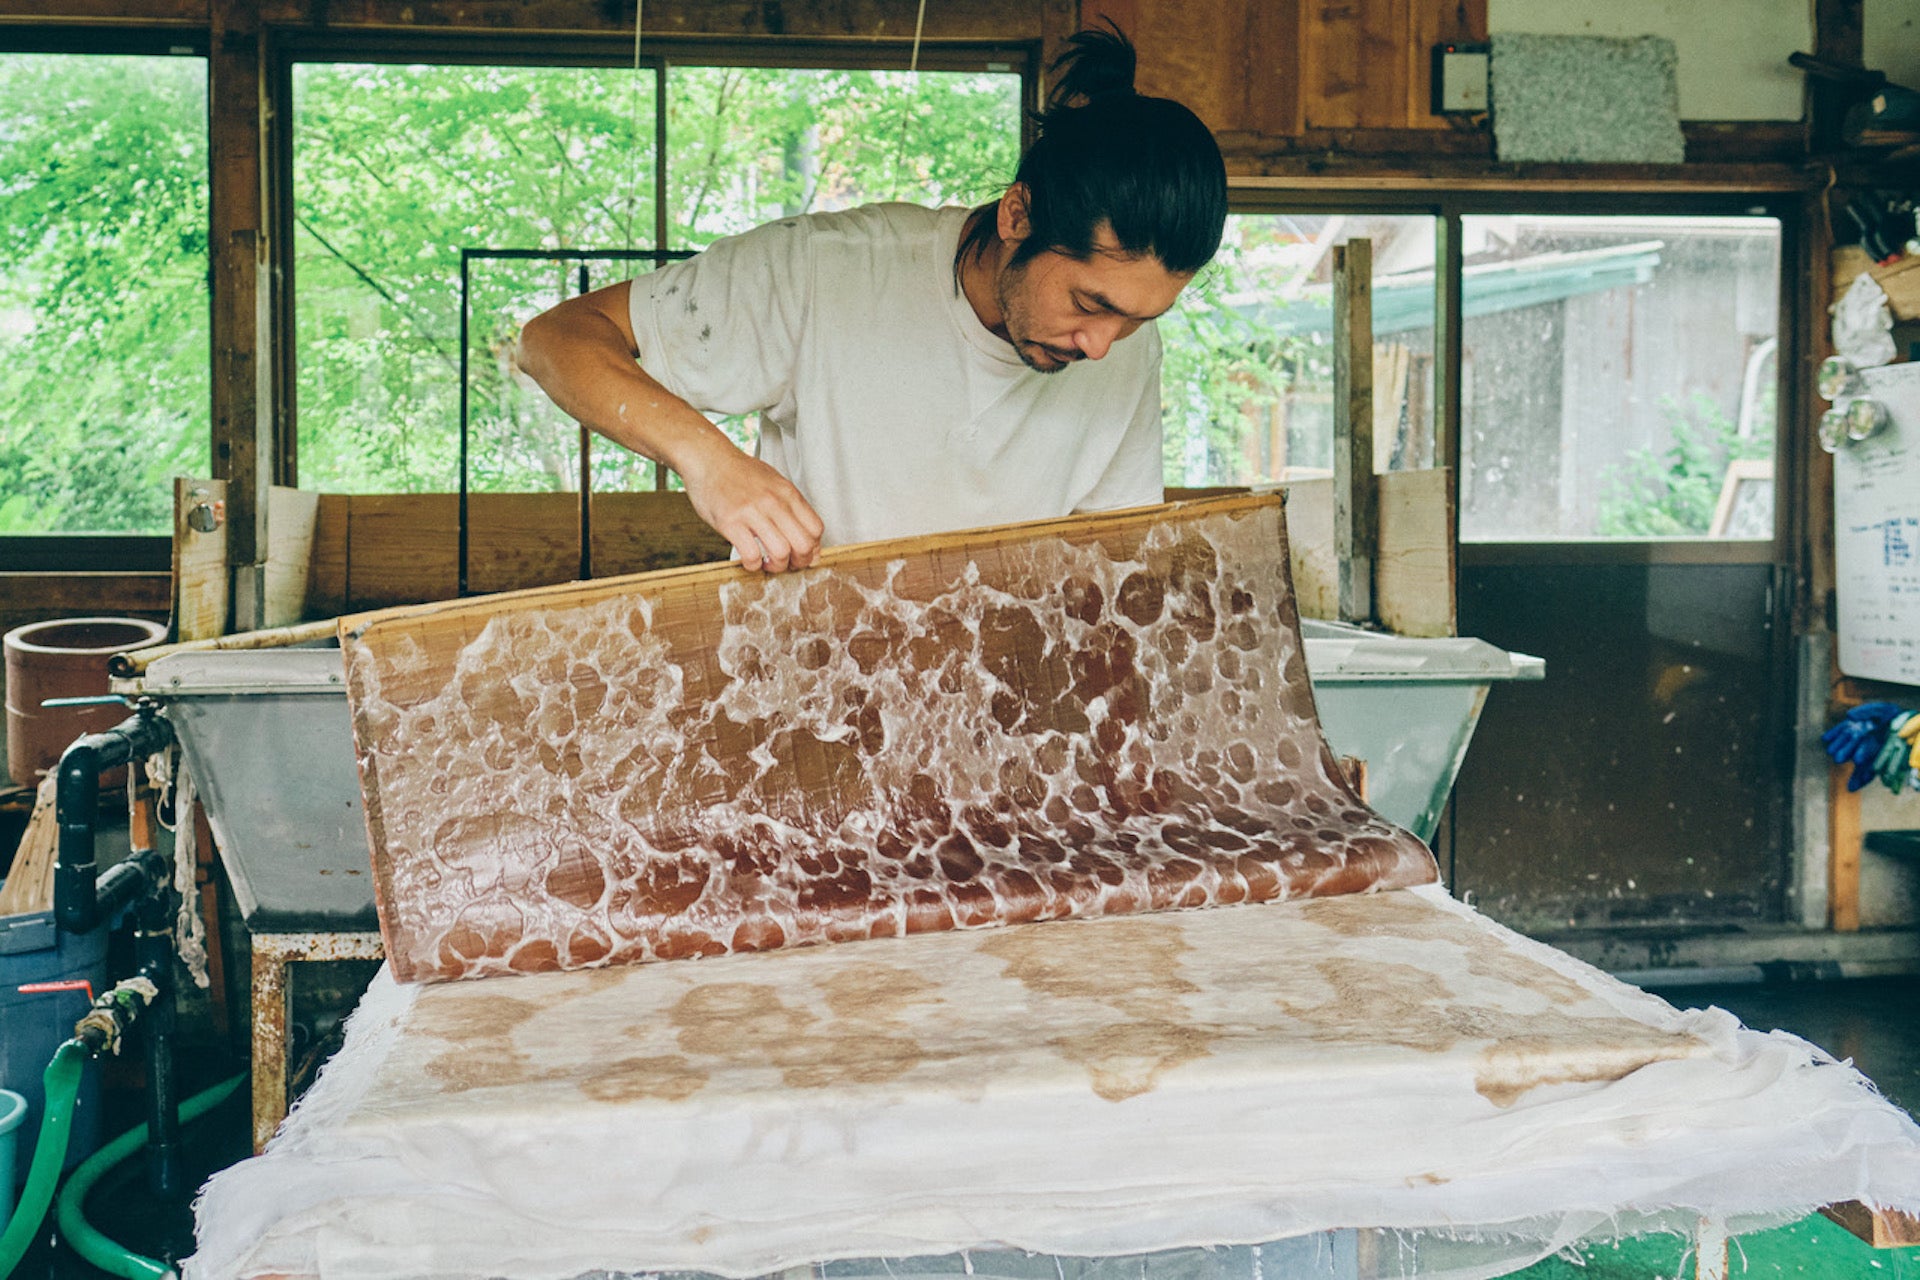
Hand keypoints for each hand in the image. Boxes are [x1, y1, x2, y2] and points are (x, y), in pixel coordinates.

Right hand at [677, 440, 824, 572]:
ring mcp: (752, 512)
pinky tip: (750, 560)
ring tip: (767, 563)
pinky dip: (754, 565)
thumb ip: (790, 506)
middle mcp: (774, 502)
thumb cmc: (740, 473)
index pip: (816, 529)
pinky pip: (751, 555)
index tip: (803, 555)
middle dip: (799, 563)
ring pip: (781, 553)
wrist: (708, 458)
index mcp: (788, 493)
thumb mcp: (774, 482)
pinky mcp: (730, 522)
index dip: (813, 549)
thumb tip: (807, 536)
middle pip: (803, 545)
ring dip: (776, 566)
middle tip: (788, 564)